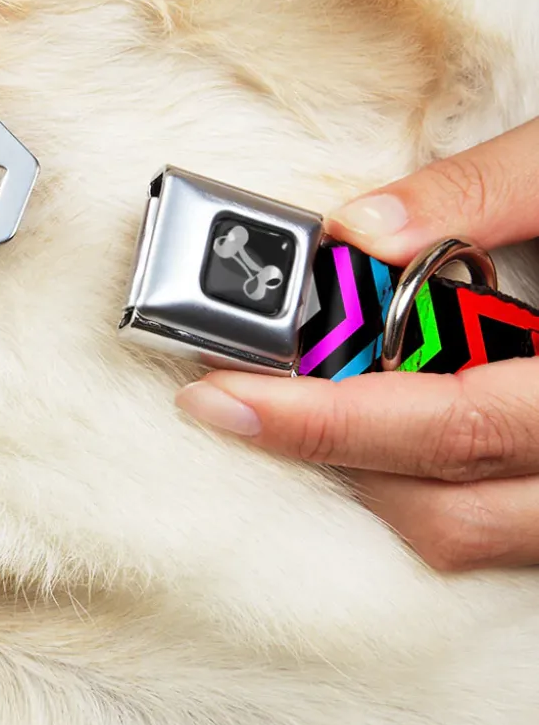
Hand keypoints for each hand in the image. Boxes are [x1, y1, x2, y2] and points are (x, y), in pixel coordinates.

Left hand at [177, 118, 538, 571]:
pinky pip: (500, 527)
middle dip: (323, 451)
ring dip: (371, 477)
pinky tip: (381, 427)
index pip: (447, 422)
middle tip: (231, 397)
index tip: (223, 393)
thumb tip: (358, 229)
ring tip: (298, 407)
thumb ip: (481, 192)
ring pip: (471, 533)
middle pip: (445, 504)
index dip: (324, 419)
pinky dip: (426, 486)